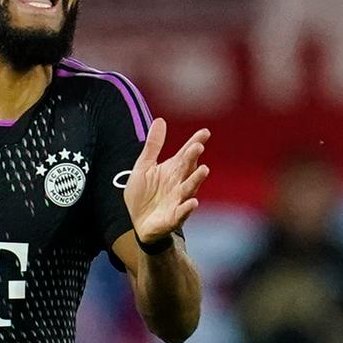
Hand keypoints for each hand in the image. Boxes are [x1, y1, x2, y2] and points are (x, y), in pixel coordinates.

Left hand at [122, 118, 210, 248]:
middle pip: (188, 168)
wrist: (137, 222)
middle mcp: (179, 182)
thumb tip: (160, 120)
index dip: (195, 142)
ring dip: (196, 179)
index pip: (185, 154)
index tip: (204, 132)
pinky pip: (183, 212)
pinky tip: (193, 202)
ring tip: (203, 170)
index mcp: (172, 169)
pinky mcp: (174, 217)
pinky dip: (188, 208)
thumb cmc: (143, 194)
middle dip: (193, 158)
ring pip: (189, 188)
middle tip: (197, 146)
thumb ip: (153, 146)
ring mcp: (178, 199)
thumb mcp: (144, 167)